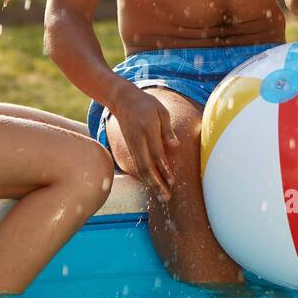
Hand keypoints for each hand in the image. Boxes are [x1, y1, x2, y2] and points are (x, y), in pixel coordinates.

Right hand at [108, 86, 177, 200]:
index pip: (156, 154)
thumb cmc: (146, 103)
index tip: (172, 182)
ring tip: (162, 196)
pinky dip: (145, 178)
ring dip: (151, 184)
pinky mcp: (130, 147)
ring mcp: (132, 145)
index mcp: (147, 129)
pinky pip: (137, 165)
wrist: (122, 100)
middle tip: (166, 197)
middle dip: (156, 184)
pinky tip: (153, 186)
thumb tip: (175, 145)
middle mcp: (138, 140)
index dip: (164, 169)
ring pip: (140, 169)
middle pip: (146, 166)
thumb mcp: (161, 110)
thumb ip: (167, 129)